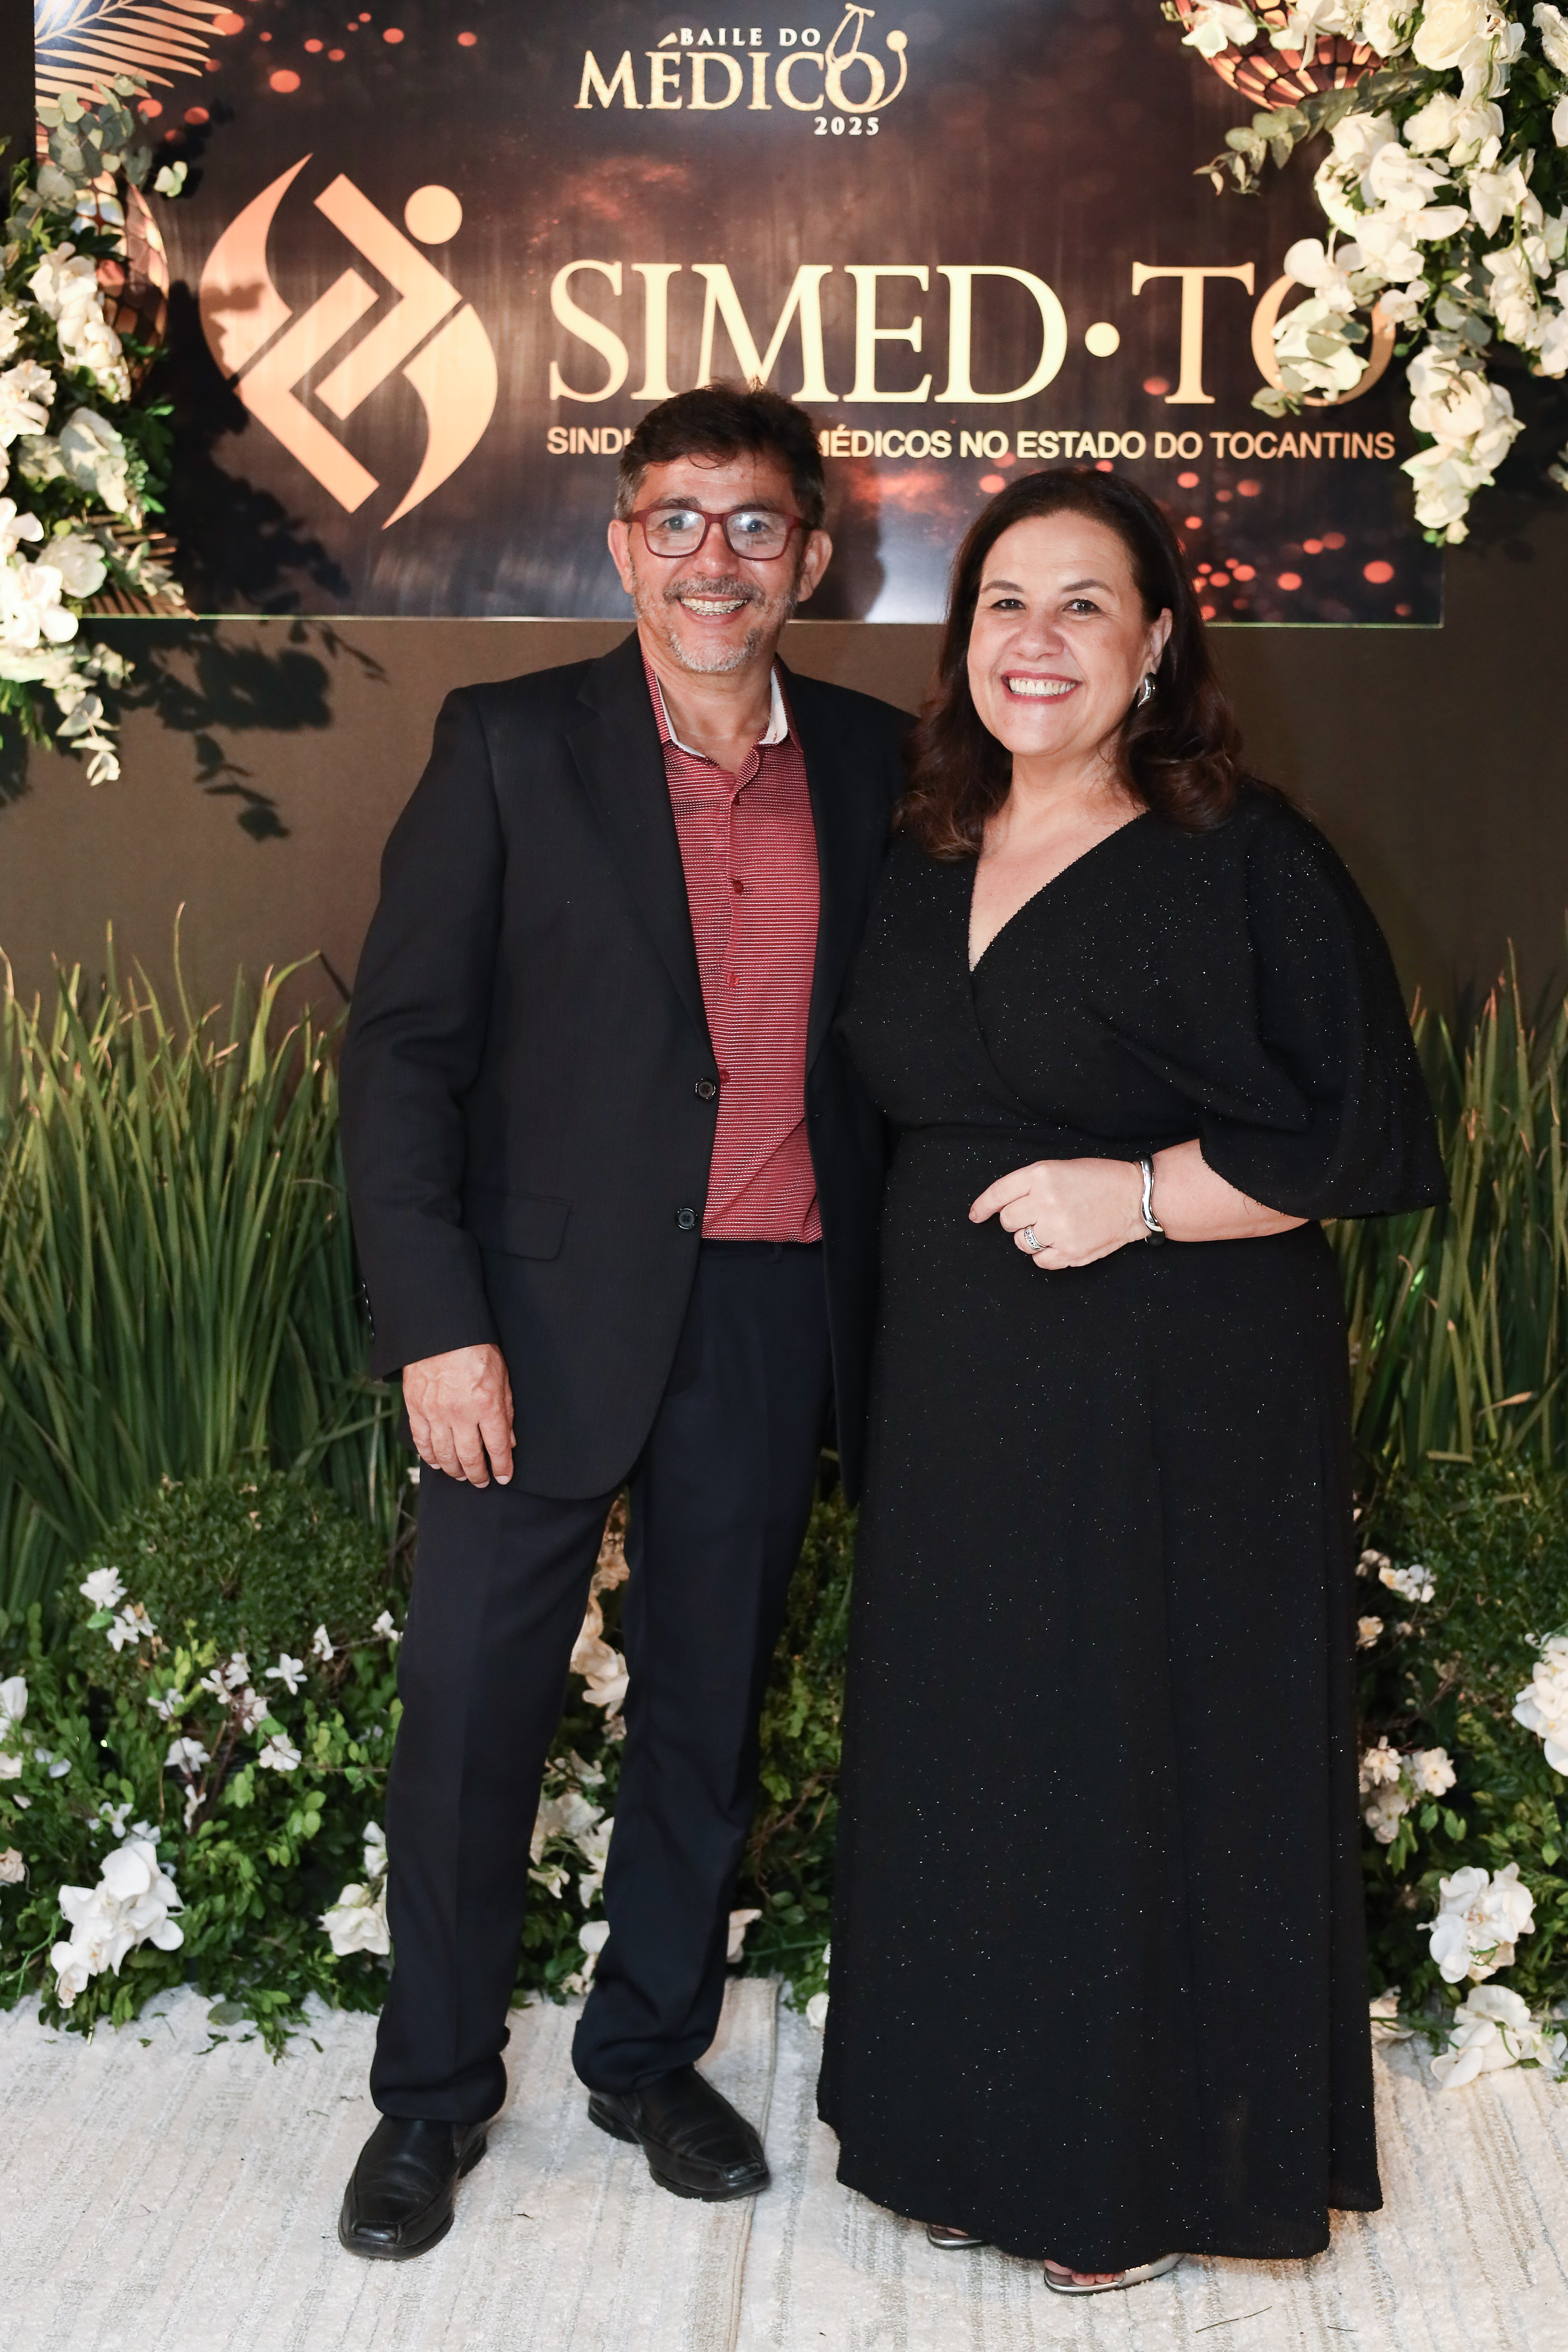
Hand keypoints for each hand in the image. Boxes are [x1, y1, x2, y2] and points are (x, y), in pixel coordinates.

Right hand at [403, 1343, 513, 1485]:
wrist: (442, 1331)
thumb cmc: (476, 1349)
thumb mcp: (502, 1378)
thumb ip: (506, 1411)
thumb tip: (509, 1440)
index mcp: (487, 1405)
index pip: (498, 1447)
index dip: (502, 1467)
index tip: (504, 1477)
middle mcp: (461, 1414)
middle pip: (470, 1457)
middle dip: (478, 1475)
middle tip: (482, 1482)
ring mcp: (435, 1413)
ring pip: (444, 1455)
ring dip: (454, 1470)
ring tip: (461, 1475)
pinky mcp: (416, 1408)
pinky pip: (422, 1441)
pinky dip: (429, 1457)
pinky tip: (437, 1463)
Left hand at [969, 1157, 1144, 1269]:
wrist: (1134, 1197)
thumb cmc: (1098, 1180)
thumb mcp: (1060, 1169)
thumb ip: (1030, 1185)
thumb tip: (1000, 1207)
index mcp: (1041, 1175)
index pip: (998, 1194)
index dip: (982, 1207)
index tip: (975, 1216)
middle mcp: (1045, 1201)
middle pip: (1008, 1220)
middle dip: (1017, 1220)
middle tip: (1039, 1215)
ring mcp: (1057, 1228)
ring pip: (1021, 1242)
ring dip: (1031, 1238)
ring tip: (1055, 1227)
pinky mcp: (1070, 1251)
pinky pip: (1040, 1261)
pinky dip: (1045, 1255)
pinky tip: (1061, 1242)